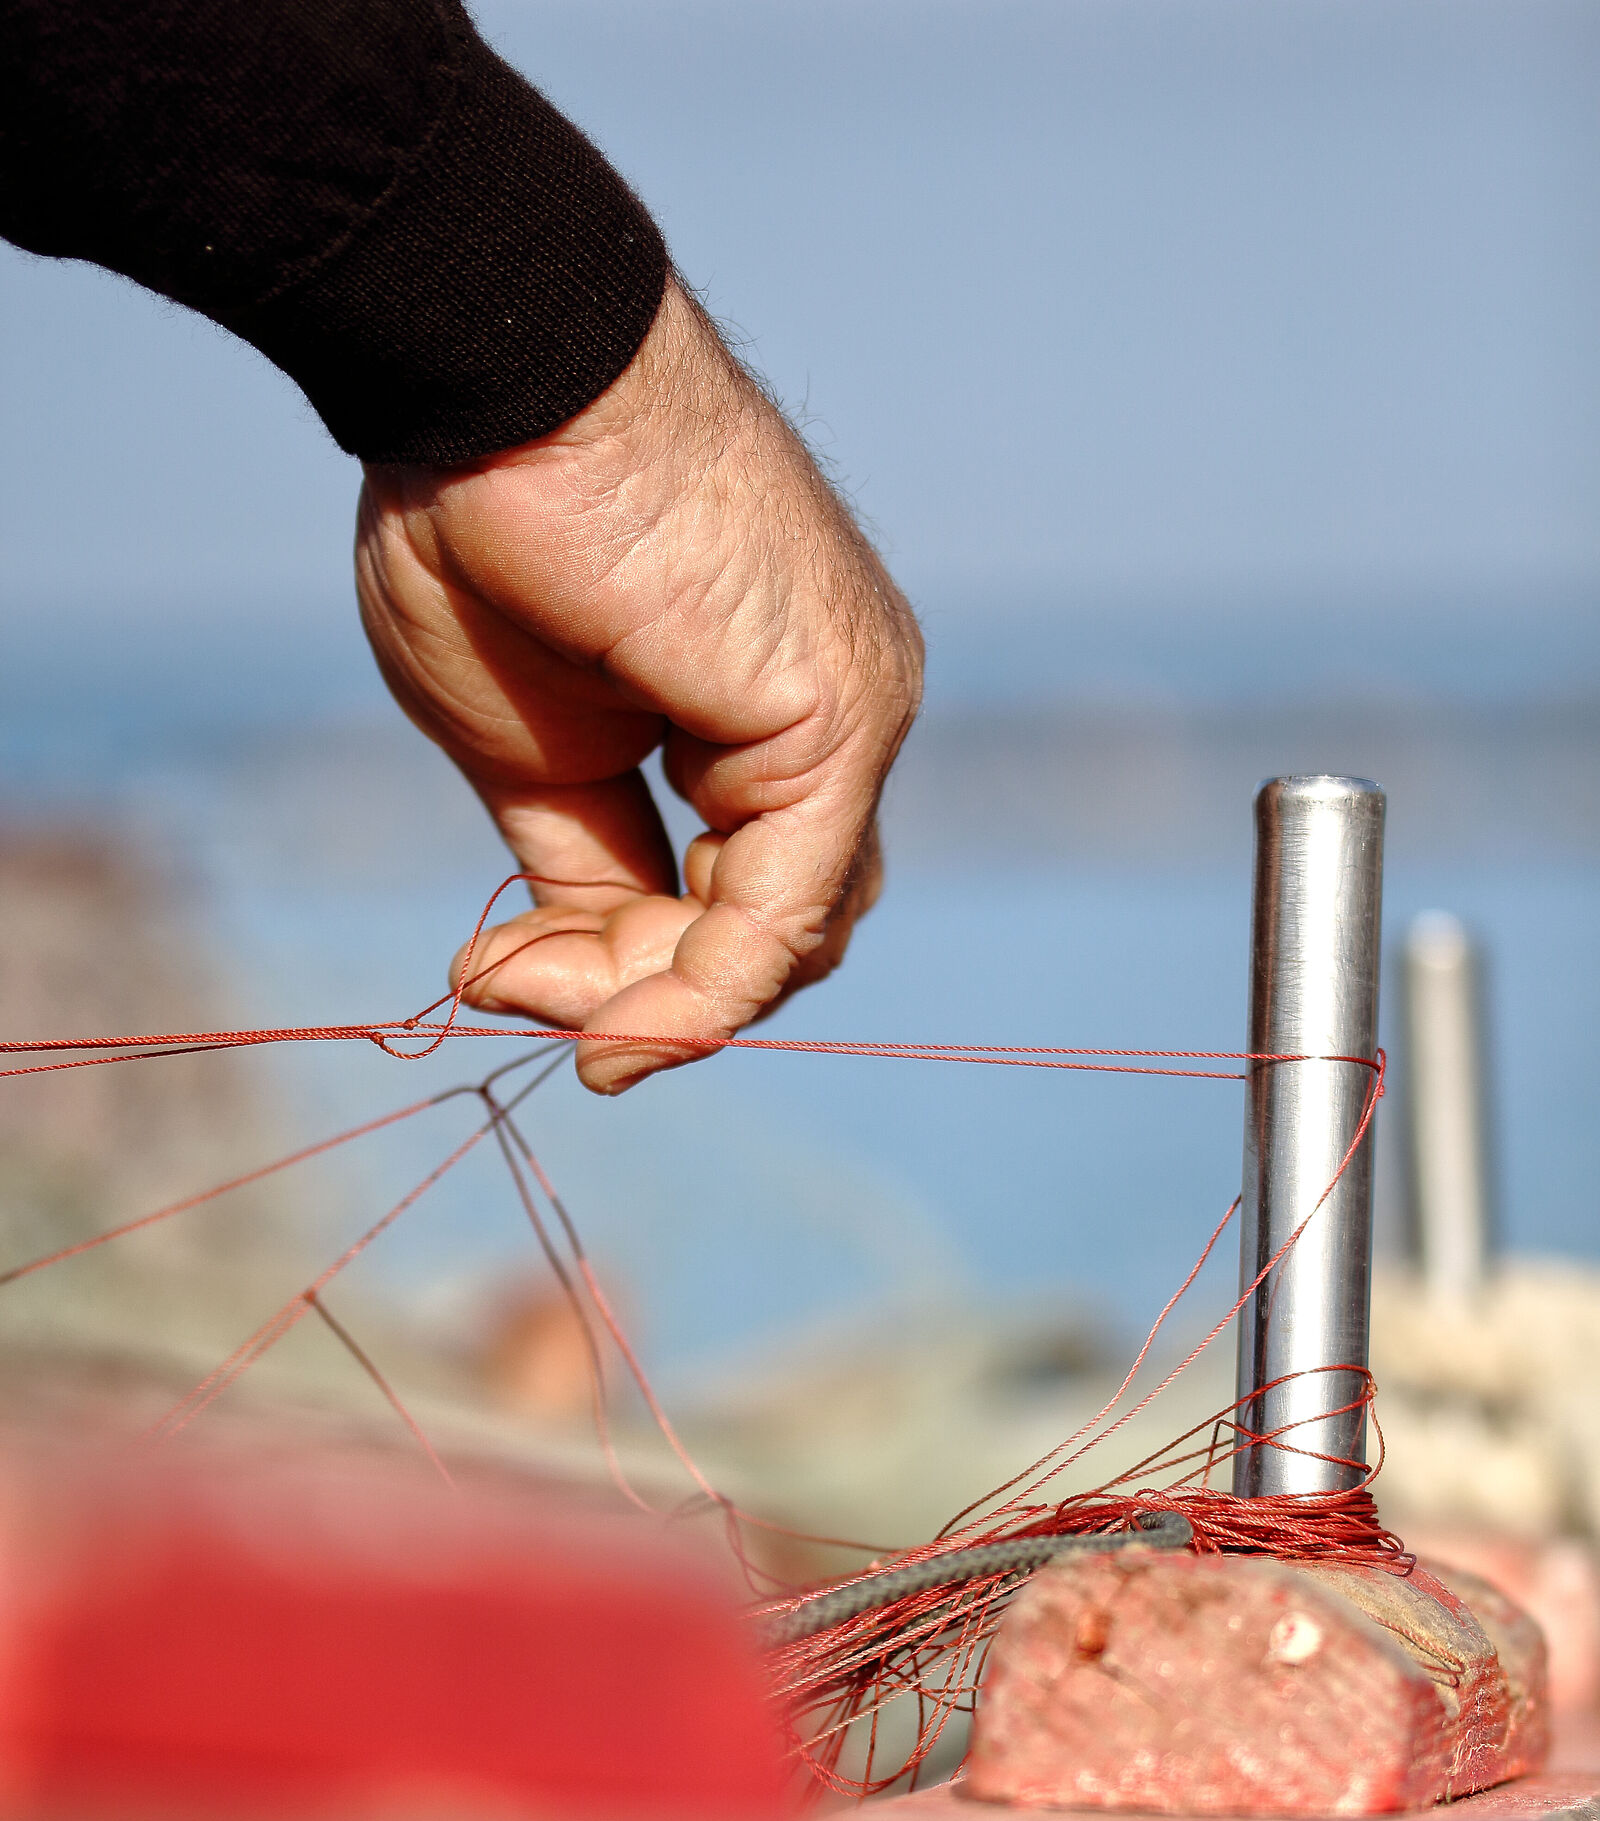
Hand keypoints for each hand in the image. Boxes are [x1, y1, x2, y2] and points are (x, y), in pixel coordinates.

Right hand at [354, 280, 922, 1093]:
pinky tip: (613, 1026)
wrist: (494, 387)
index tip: (506, 980)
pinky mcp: (835, 724)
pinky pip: (781, 914)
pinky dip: (699, 993)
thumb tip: (574, 980)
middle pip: (772, 929)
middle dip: (642, 988)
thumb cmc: (490, 529)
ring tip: (524, 989)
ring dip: (651, 1002)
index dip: (636, 968)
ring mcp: (847, 718)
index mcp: (764, 710)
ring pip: (782, 939)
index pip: (741, 895)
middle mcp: (830, 718)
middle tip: (511, 986)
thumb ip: (582, 864)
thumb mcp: (531, 748)